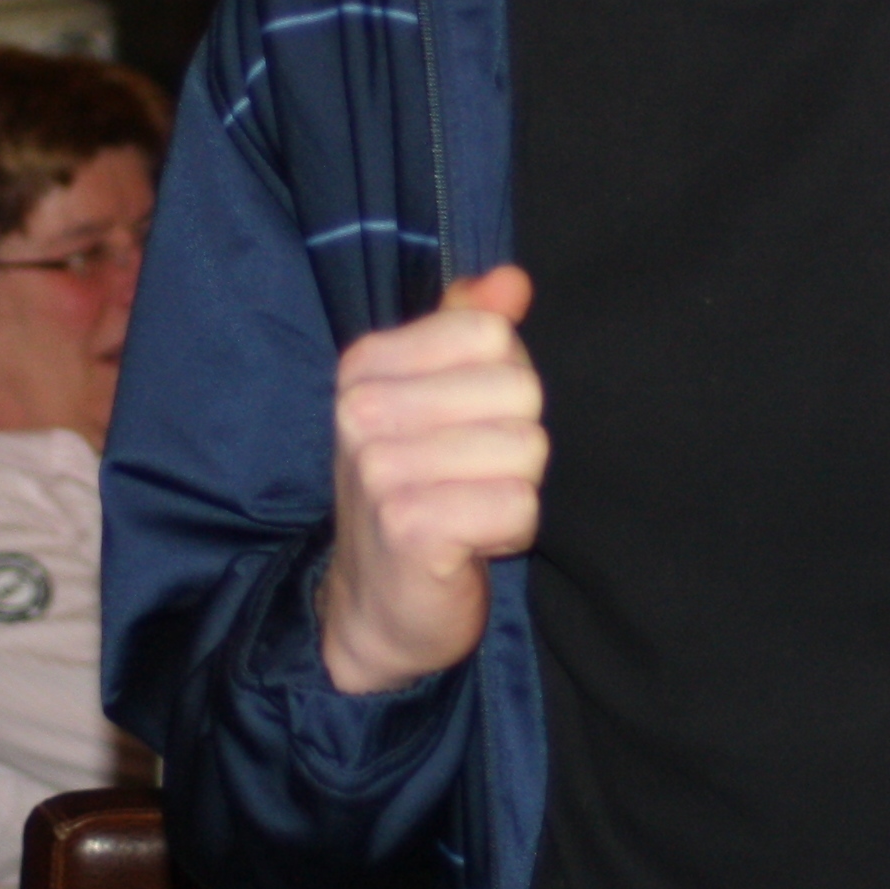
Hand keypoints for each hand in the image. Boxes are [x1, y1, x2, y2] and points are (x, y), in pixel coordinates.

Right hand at [320, 267, 545, 693]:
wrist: (376, 606)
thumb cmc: (415, 491)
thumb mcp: (435, 398)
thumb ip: (470, 329)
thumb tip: (512, 282)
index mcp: (366, 362)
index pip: (492, 334)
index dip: (503, 385)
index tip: (465, 425)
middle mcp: (363, 408)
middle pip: (520, 390)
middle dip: (515, 443)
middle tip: (466, 478)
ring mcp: (379, 468)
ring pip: (526, 449)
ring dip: (512, 491)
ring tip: (465, 509)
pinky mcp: (409, 526)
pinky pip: (518, 505)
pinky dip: (509, 531)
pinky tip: (467, 544)